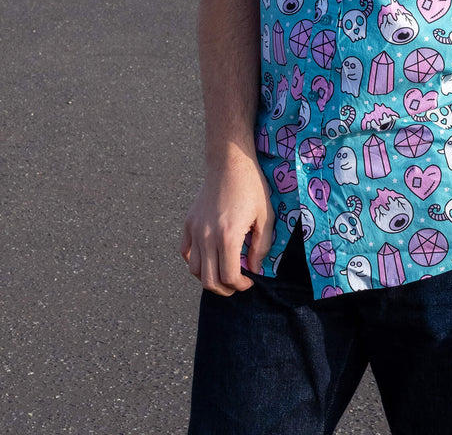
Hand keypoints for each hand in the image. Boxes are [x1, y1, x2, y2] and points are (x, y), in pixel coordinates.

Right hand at [180, 154, 274, 295]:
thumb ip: (261, 246)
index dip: (241, 286)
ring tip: (223, 272)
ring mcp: (195, 230)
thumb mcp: (266, 216)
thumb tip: (254, 269)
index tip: (250, 280)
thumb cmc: (251, 187)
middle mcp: (207, 236)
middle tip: (237, 284)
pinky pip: (185, 252)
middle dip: (225, 289)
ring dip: (208, 278)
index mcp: (228, 236)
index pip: (229, 277)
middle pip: (209, 280)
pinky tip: (209, 258)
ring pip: (194, 270)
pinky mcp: (189, 222)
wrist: (229, 162)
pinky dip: (195, 261)